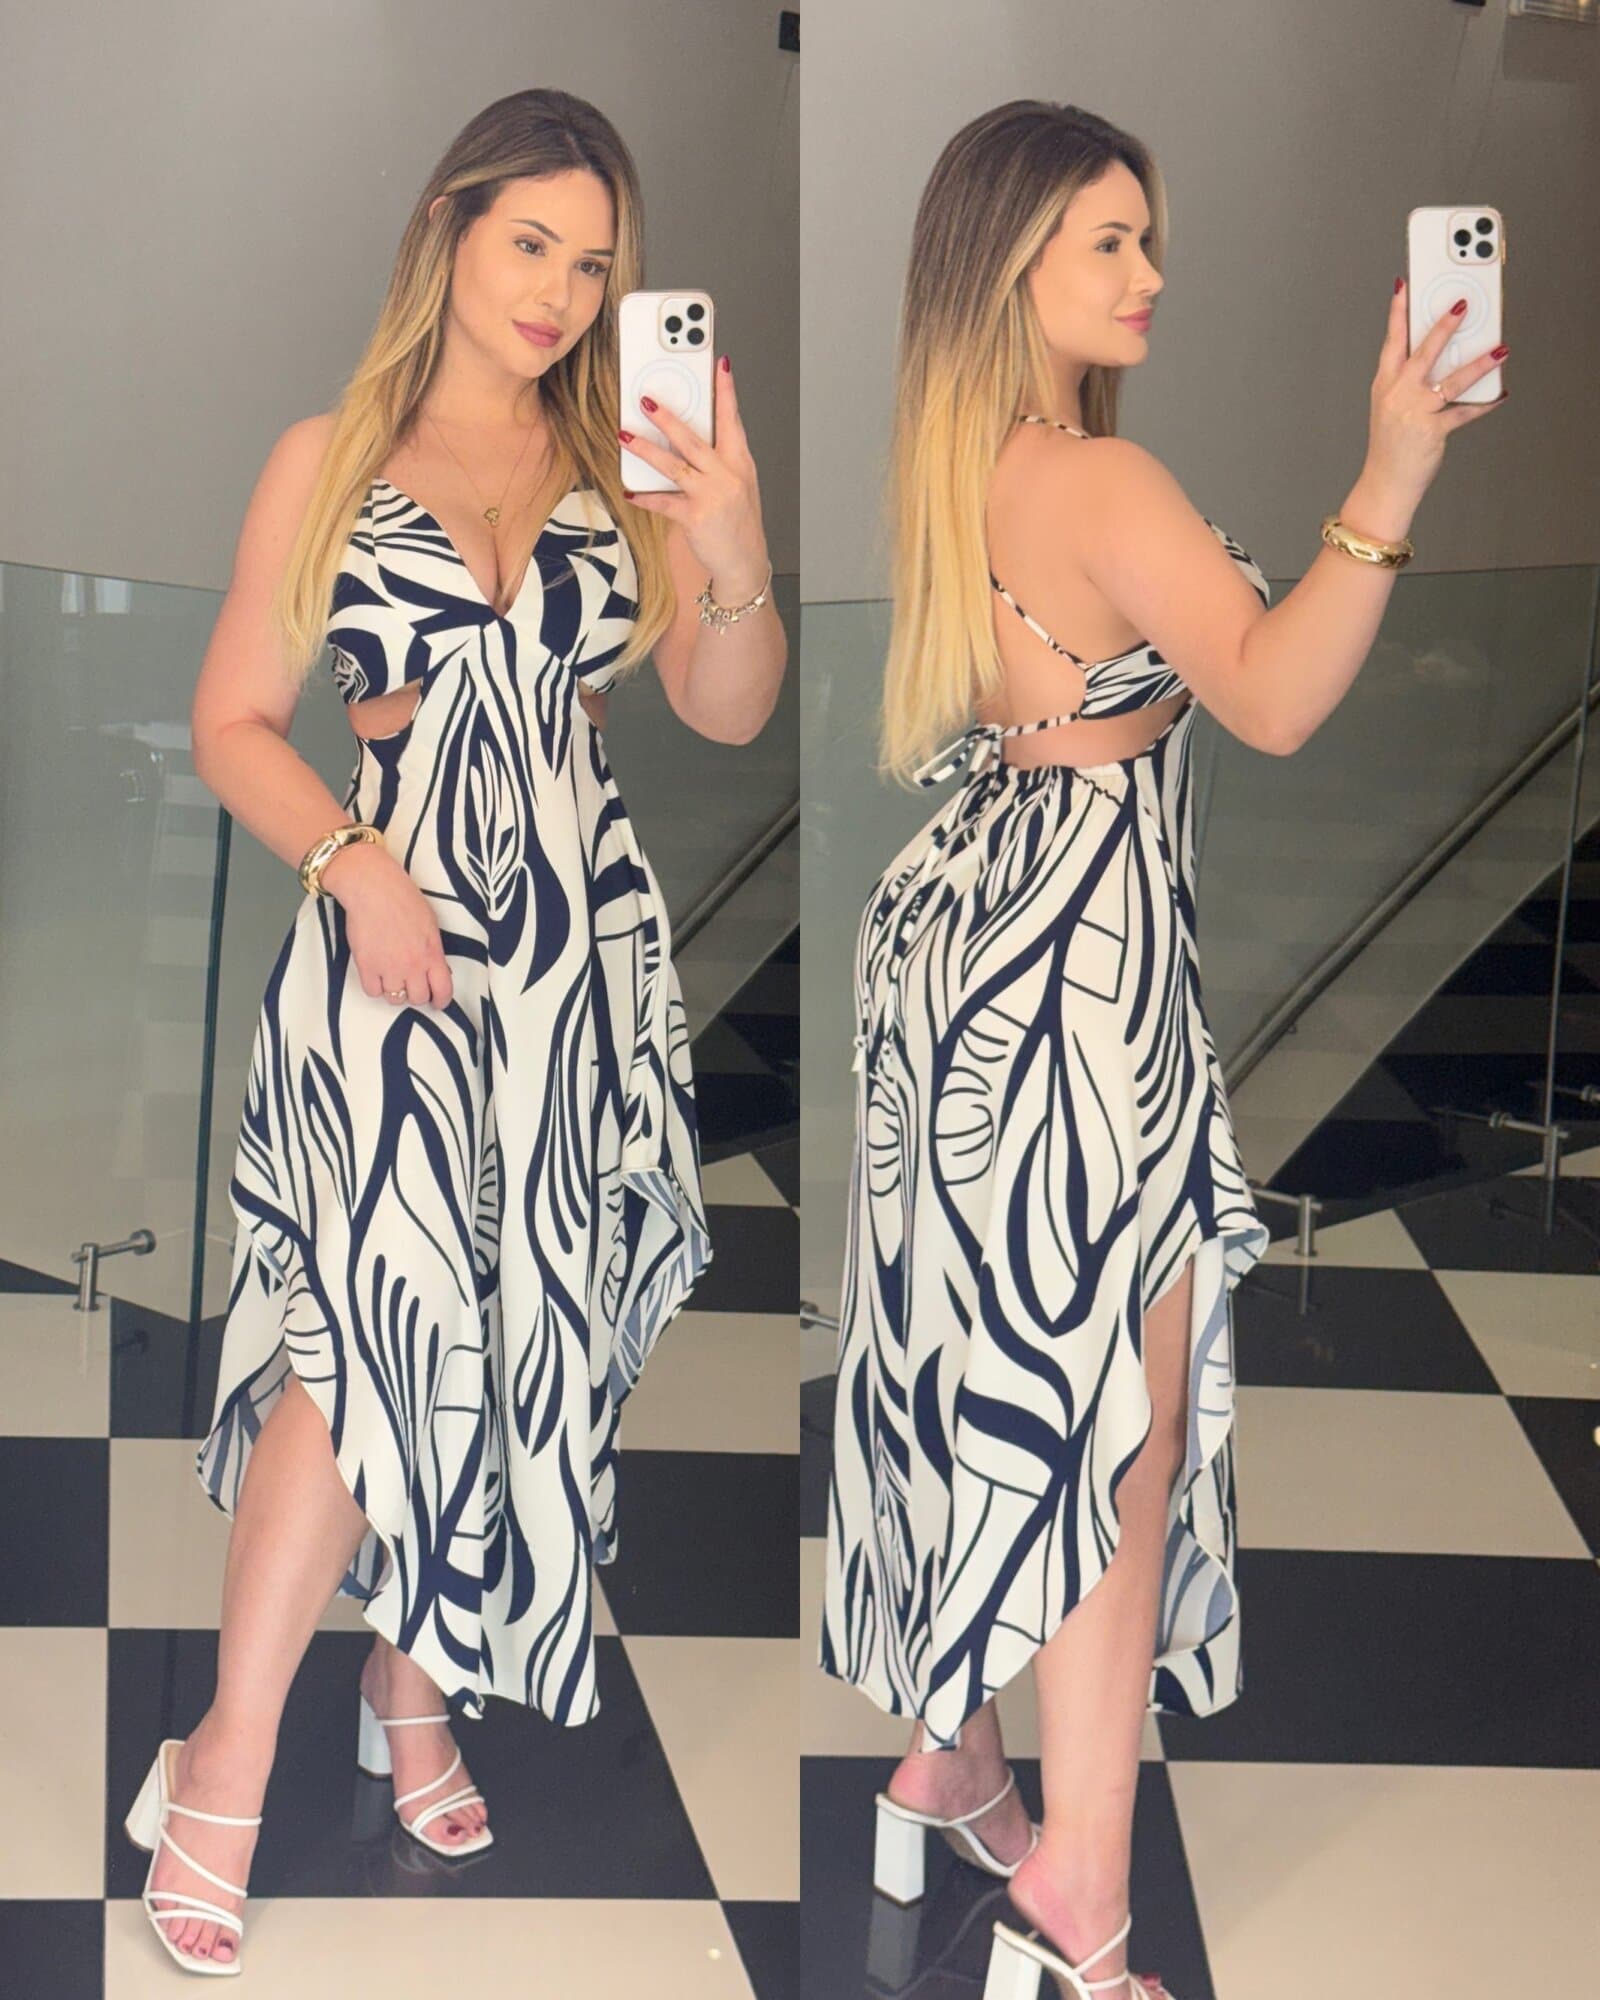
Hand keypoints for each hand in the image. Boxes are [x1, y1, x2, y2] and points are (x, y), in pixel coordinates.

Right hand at [321, 842, 454, 1008]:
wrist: (373, 887)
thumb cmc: (402, 898)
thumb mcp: (430, 924)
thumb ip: (433, 950)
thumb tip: (437, 969)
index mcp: (432, 953)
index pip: (443, 990)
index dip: (441, 1000)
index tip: (437, 1002)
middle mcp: (412, 965)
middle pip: (418, 998)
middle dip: (416, 994)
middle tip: (411, 984)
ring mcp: (388, 967)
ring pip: (395, 999)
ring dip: (394, 990)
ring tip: (391, 975)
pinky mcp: (366, 966)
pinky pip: (373, 992)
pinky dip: (375, 986)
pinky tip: (376, 974)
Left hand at [619, 354, 770, 596]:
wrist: (744, 563)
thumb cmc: (739, 523)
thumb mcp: (738, 486)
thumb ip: (718, 461)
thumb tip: (686, 438)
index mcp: (740, 463)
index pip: (733, 420)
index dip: (726, 391)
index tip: (720, 364)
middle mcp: (727, 476)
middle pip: (694, 439)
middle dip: (668, 417)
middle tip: (646, 400)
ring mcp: (712, 496)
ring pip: (674, 465)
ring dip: (646, 450)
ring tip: (625, 435)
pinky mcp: (695, 517)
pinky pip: (664, 502)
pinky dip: (644, 497)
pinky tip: (630, 492)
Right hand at [1366, 279, 1507, 503]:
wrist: (1385, 483)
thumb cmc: (1390, 444)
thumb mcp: (1391, 406)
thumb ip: (1411, 379)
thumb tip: (1446, 356)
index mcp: (1385, 384)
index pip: (1392, 341)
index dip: (1397, 312)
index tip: (1404, 286)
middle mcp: (1399, 394)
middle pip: (1423, 352)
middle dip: (1444, 326)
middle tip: (1462, 305)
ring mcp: (1415, 411)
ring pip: (1452, 380)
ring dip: (1480, 363)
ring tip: (1500, 348)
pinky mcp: (1432, 430)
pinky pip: (1464, 413)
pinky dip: (1485, 404)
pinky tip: (1500, 395)